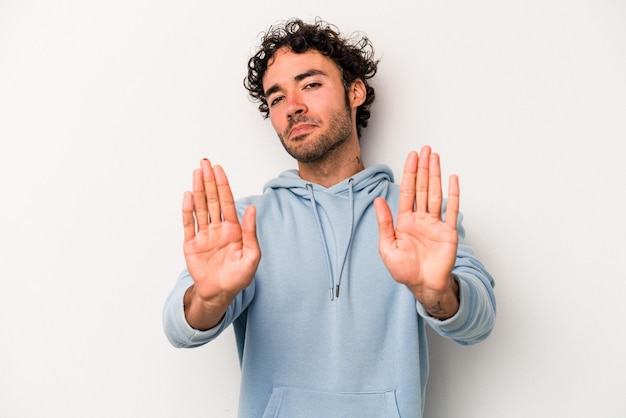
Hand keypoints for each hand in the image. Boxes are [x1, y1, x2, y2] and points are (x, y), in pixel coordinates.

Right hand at [182, 159, 260, 326]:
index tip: (218, 169)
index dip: (223, 185)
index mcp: (233, 229)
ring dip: (198, 190)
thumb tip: (252, 209)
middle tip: (205, 163)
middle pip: (212, 200)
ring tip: (196, 173)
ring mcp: (203, 235)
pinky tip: (188, 196)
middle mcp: (217, 228)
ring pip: (200, 208)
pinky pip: (189, 224)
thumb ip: (251, 233)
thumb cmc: (238, 277)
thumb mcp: (251, 256)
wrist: (220, 294)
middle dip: (209, 181)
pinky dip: (188, 210)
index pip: (227, 202)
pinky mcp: (191, 244)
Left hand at [374, 146, 458, 317]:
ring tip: (436, 157)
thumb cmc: (404, 270)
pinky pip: (452, 210)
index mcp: (405, 221)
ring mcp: (435, 224)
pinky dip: (454, 194)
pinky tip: (453, 179)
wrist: (423, 286)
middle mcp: (421, 219)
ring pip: (436, 194)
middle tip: (426, 150)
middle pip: (422, 188)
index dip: (409, 173)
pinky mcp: (448, 232)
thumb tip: (378, 201)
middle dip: (423, 168)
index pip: (408, 191)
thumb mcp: (387, 247)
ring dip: (436, 175)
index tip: (412, 156)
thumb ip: (384, 223)